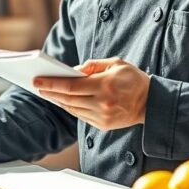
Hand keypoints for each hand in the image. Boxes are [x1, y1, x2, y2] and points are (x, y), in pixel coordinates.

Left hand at [33, 57, 149, 129]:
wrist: (151, 102)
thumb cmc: (132, 79)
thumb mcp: (116, 63)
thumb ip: (92, 65)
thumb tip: (72, 72)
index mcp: (105, 86)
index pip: (71, 86)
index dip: (52, 84)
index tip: (38, 80)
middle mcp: (103, 103)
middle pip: (68, 99)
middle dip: (50, 92)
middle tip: (37, 86)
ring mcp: (103, 117)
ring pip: (73, 109)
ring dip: (58, 101)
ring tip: (47, 92)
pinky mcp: (103, 125)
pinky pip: (81, 116)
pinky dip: (70, 108)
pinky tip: (63, 101)